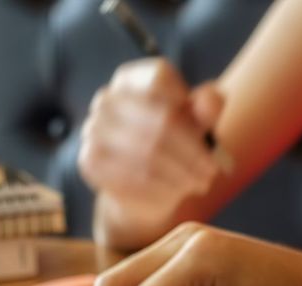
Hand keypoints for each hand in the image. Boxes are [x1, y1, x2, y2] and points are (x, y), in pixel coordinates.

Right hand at [78, 58, 224, 235]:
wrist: (142, 188)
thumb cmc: (173, 145)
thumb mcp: (197, 122)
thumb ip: (207, 106)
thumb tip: (210, 101)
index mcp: (131, 79)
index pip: (160, 77)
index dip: (187, 101)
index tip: (205, 127)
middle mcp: (107, 99)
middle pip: (161, 119)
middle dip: (193, 150)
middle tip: (211, 170)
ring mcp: (94, 129)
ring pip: (149, 152)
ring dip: (182, 173)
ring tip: (200, 183)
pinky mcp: (90, 161)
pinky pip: (132, 177)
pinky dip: (162, 188)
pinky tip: (177, 193)